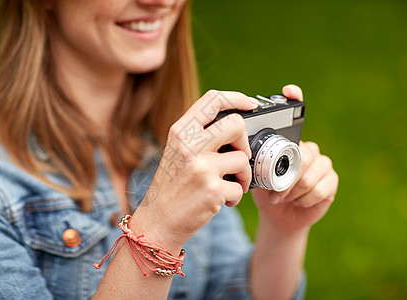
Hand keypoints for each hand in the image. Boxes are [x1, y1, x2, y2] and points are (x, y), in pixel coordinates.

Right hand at [132, 90, 256, 250]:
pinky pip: (240, 187)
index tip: (250, 104)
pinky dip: (235, 196)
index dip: (237, 98)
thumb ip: (200, 135)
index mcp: (180, 132)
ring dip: (242, 175)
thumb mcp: (177, 151)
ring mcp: (202, 167)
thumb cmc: (171, 186)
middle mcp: (190, 145)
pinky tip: (222, 200)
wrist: (159, 221)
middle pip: (236, 124)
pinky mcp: (213, 190)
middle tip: (239, 155)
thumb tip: (235, 125)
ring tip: (229, 184)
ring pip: (242, 159)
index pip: (212, 100)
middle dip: (244, 142)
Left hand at [252, 85, 338, 234]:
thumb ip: (252, 163)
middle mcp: (307, 148)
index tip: (288, 91)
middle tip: (274, 191)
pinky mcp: (331, 181)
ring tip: (281, 198)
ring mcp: (322, 164)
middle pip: (303, 154)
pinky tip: (296, 202)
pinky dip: (305, 199)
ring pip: (311, 173)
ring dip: (293, 191)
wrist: (278, 216)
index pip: (295, 115)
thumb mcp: (254, 178)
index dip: (294, 99)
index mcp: (289, 144)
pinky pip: (321, 188)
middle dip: (287, 177)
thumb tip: (239, 152)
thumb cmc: (264, 193)